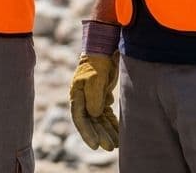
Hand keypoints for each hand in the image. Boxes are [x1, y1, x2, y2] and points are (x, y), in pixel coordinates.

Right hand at [69, 19, 120, 150]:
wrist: (104, 48)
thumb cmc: (97, 62)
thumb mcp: (95, 78)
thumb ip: (94, 97)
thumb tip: (94, 114)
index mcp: (77, 94)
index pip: (79, 117)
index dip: (86, 132)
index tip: (95, 145)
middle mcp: (83, 98)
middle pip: (90, 121)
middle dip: (99, 135)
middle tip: (109, 147)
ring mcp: (92, 98)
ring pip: (99, 120)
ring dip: (106, 131)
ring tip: (116, 145)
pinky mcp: (102, 96)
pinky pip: (106, 114)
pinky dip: (111, 123)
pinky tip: (118, 133)